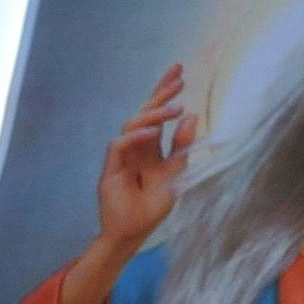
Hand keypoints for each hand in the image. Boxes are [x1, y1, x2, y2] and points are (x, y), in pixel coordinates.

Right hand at [97, 66, 198, 254]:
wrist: (133, 232)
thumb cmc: (152, 206)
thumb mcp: (175, 173)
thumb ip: (182, 146)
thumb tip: (193, 116)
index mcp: (149, 146)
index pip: (157, 113)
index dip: (165, 92)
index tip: (180, 71)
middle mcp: (134, 146)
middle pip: (145, 112)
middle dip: (160, 93)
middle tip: (177, 77)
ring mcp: (121, 155)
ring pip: (133, 125)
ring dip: (154, 114)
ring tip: (174, 107)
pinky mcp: (110, 168)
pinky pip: (120, 144)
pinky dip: (136, 136)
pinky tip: (152, 130)